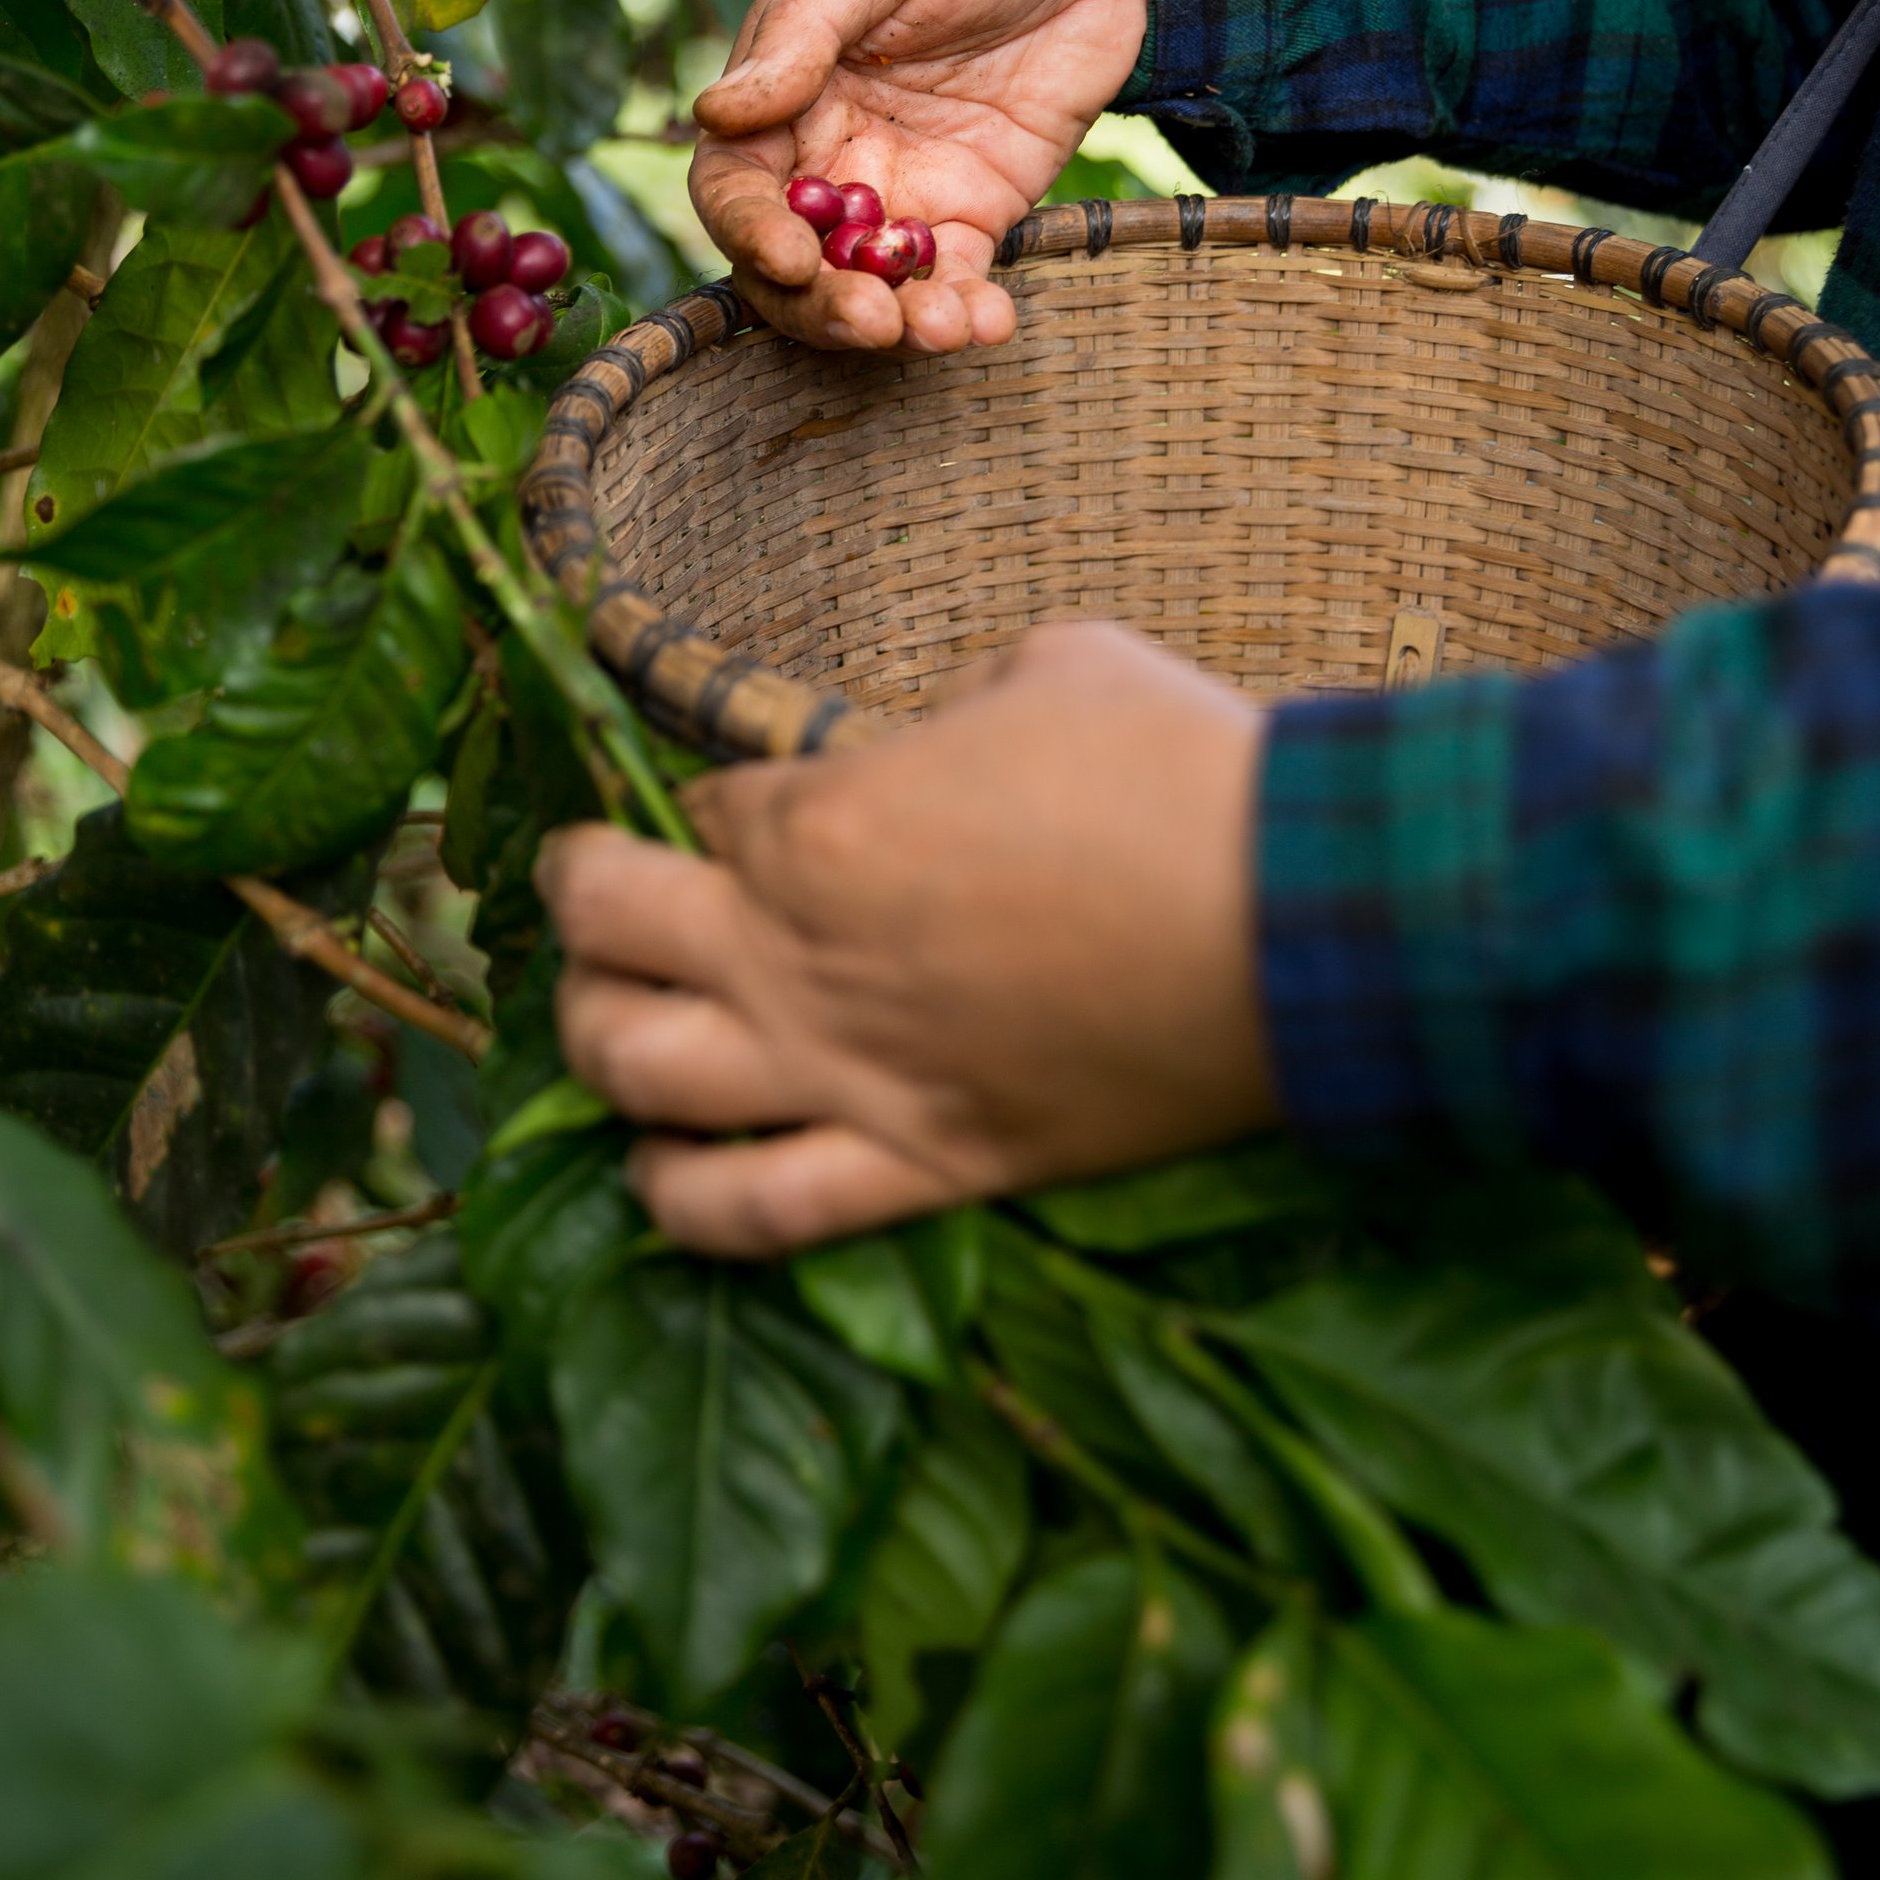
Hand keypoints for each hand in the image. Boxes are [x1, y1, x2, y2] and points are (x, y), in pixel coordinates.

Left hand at [539, 622, 1273, 1254]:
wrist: (1299, 918)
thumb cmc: (1178, 770)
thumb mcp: (1048, 664)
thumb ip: (944, 706)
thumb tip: (922, 749)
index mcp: (818, 822)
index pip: (694, 805)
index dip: (703, 794)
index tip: (733, 797)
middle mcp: (798, 956)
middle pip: (605, 930)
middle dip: (580, 896)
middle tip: (599, 885)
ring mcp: (851, 1076)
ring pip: (635, 1074)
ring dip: (595, 1036)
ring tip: (614, 1014)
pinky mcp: (925, 1169)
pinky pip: (754, 1215)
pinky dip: (679, 1201)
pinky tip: (659, 1171)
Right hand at [687, 0, 1146, 353]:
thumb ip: (802, 26)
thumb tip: (714, 113)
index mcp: (784, 81)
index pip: (734, 181)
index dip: (747, 231)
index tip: (789, 258)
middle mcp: (830, 145)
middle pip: (791, 258)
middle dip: (819, 304)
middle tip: (871, 320)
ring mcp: (905, 183)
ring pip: (869, 283)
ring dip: (895, 322)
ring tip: (944, 328)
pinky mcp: (978, 205)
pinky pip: (953, 276)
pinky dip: (965, 311)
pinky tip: (990, 321)